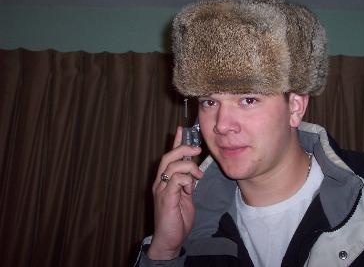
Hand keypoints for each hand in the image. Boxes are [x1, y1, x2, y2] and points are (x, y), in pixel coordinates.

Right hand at [147, 126, 203, 259]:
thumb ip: (187, 183)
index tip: (182, 129)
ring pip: (173, 166)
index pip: (169, 156)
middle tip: (197, 149)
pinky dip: (186, 181)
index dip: (176, 142)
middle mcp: (160, 182)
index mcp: (164, 180)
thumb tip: (193, 172)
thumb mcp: (185, 196)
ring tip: (198, 177)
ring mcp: (161, 190)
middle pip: (168, 157)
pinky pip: (176, 180)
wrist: (170, 239)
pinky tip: (190, 189)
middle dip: (183, 149)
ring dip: (189, 168)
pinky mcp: (166, 198)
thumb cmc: (177, 218)